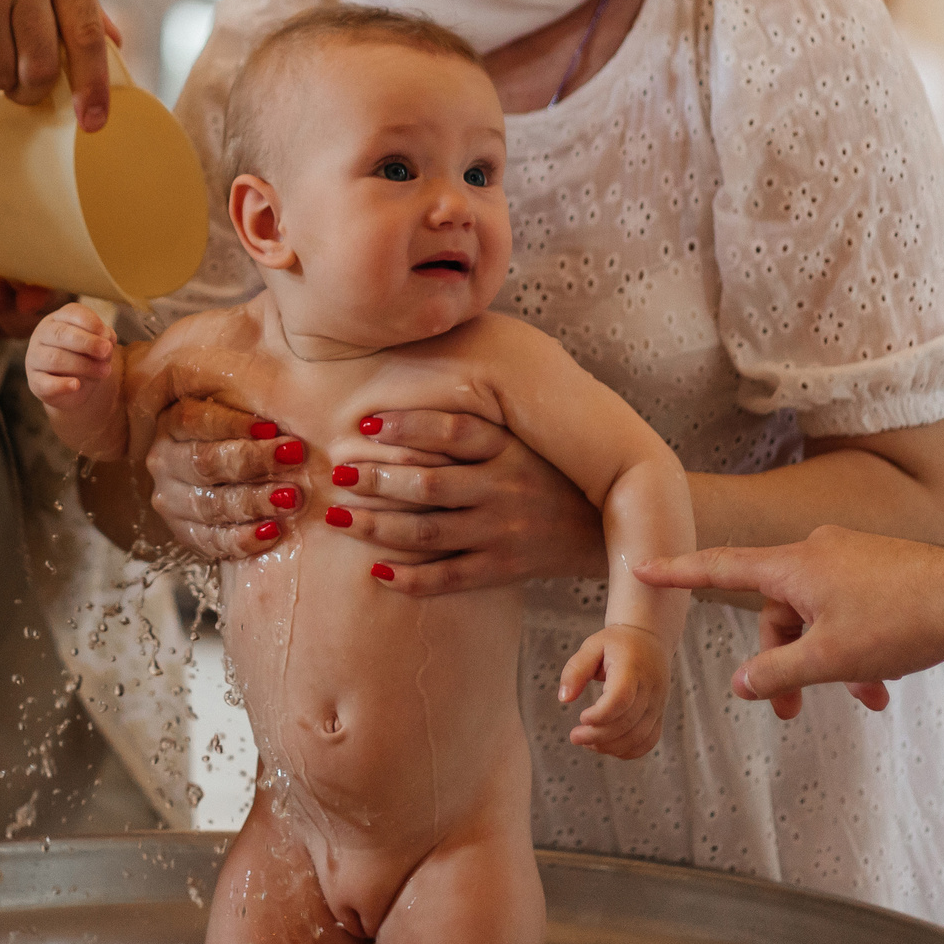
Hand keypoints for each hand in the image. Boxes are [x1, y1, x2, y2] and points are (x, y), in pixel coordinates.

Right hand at [25, 302, 114, 407]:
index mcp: (58, 319)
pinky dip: (61, 385)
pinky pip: (45, 383)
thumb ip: (104, 339)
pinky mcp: (35, 382)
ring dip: (83, 365)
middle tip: (107, 352)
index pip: (72, 312)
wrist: (76, 387)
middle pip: (61, 334)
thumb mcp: (98, 345)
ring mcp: (35, 358)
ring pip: (55, 358)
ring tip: (104, 372)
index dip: (92, 323)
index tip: (109, 338)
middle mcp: (42, 334)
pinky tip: (76, 385)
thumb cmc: (87, 357)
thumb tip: (107, 339)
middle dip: (88, 342)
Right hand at [141, 398, 307, 562]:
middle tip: (293, 458)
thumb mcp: (239, 396)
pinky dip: (242, 539)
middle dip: (252, 461)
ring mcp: (172, 500)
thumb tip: (281, 367)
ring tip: (291, 498)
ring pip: (210, 504)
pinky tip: (273, 533)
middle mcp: (165, 461)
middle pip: (204, 462)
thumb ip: (247, 386)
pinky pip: (211, 541)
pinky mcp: (186, 533)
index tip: (272, 427)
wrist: (231, 472)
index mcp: (173, 423)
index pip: (194, 420)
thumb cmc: (244, 427)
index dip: (232, 424)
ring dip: (253, 502)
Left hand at [332, 410, 605, 593]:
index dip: (407, 426)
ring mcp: (503, 532)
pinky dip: (411, 579)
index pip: (453, 430)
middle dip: (378, 480)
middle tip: (340, 474)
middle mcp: (505, 489)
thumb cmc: (548, 470)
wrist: (603, 527)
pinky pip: (449, 578)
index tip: (365, 424)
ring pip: (429, 532)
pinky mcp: (503, 569)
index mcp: (509, 449)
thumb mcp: (526, 435)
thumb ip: (480, 413)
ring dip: (377, 527)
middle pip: (430, 485)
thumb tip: (424, 364)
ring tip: (339, 516)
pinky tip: (376, 572)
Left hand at [559, 625, 672, 759]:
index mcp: (632, 668)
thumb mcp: (591, 647)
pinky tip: (606, 747)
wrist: (649, 639)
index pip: (621, 699)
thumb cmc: (615, 644)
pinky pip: (648, 741)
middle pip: (627, 722)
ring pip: (639, 737)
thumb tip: (564, 698)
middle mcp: (650, 688)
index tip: (581, 718)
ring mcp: (658, 703)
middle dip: (598, 736)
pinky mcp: (659, 714)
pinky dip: (628, 751)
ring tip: (587, 743)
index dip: (600, 715)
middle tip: (574, 737)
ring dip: (611, 746)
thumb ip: (575, 670)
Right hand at [632, 526, 943, 719]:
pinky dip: (854, 647)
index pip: (720, 567)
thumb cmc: (902, 620)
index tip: (642, 566)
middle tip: (795, 712)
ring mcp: (848, 559)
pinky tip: (881, 684)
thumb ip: (778, 673)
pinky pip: (846, 611)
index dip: (678, 571)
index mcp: (794, 566)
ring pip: (816, 617)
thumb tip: (743, 684)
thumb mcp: (831, 657)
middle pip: (776, 612)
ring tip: (862, 697)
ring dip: (828, 661)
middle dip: (785, 663)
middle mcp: (815, 553)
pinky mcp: (877, 570)